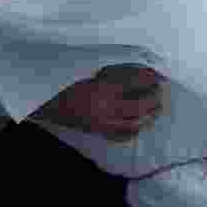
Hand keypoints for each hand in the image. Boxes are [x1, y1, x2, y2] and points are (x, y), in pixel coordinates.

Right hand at [33, 65, 162, 140]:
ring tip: (157, 107)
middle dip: (152, 99)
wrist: (46, 103)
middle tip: (160, 91)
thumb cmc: (68, 82)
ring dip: (148, 116)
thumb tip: (141, 71)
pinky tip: (142, 124)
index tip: (158, 75)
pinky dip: (134, 130)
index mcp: (100, 87)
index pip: (132, 83)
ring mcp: (100, 122)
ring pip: (132, 123)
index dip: (148, 79)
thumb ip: (115, 73)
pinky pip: (120, 135)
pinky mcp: (97, 131)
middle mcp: (102, 107)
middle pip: (137, 107)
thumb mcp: (91, 72)